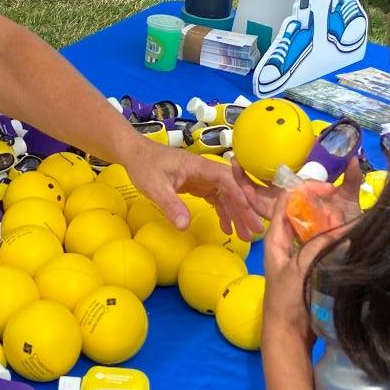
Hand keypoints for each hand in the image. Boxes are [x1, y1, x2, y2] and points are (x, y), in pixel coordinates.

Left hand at [126, 140, 268, 238]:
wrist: (135, 153)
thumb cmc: (145, 165)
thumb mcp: (154, 187)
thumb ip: (171, 204)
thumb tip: (185, 226)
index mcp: (200, 166)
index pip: (228, 181)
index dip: (241, 198)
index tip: (250, 215)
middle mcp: (206, 171)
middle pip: (233, 189)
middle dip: (245, 209)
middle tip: (255, 230)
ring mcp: (203, 177)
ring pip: (227, 195)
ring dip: (236, 214)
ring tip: (244, 235)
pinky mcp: (198, 184)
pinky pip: (217, 198)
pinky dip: (223, 212)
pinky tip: (227, 227)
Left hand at [262, 165, 361, 344]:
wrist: (289, 333)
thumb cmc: (285, 300)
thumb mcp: (299, 269)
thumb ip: (318, 245)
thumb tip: (343, 226)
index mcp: (276, 236)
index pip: (287, 200)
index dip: (306, 188)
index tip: (329, 188)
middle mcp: (288, 240)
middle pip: (306, 212)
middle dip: (325, 207)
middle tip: (342, 213)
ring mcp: (302, 252)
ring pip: (318, 227)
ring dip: (333, 223)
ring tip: (346, 225)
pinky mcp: (314, 264)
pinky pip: (326, 244)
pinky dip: (336, 238)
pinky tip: (349, 238)